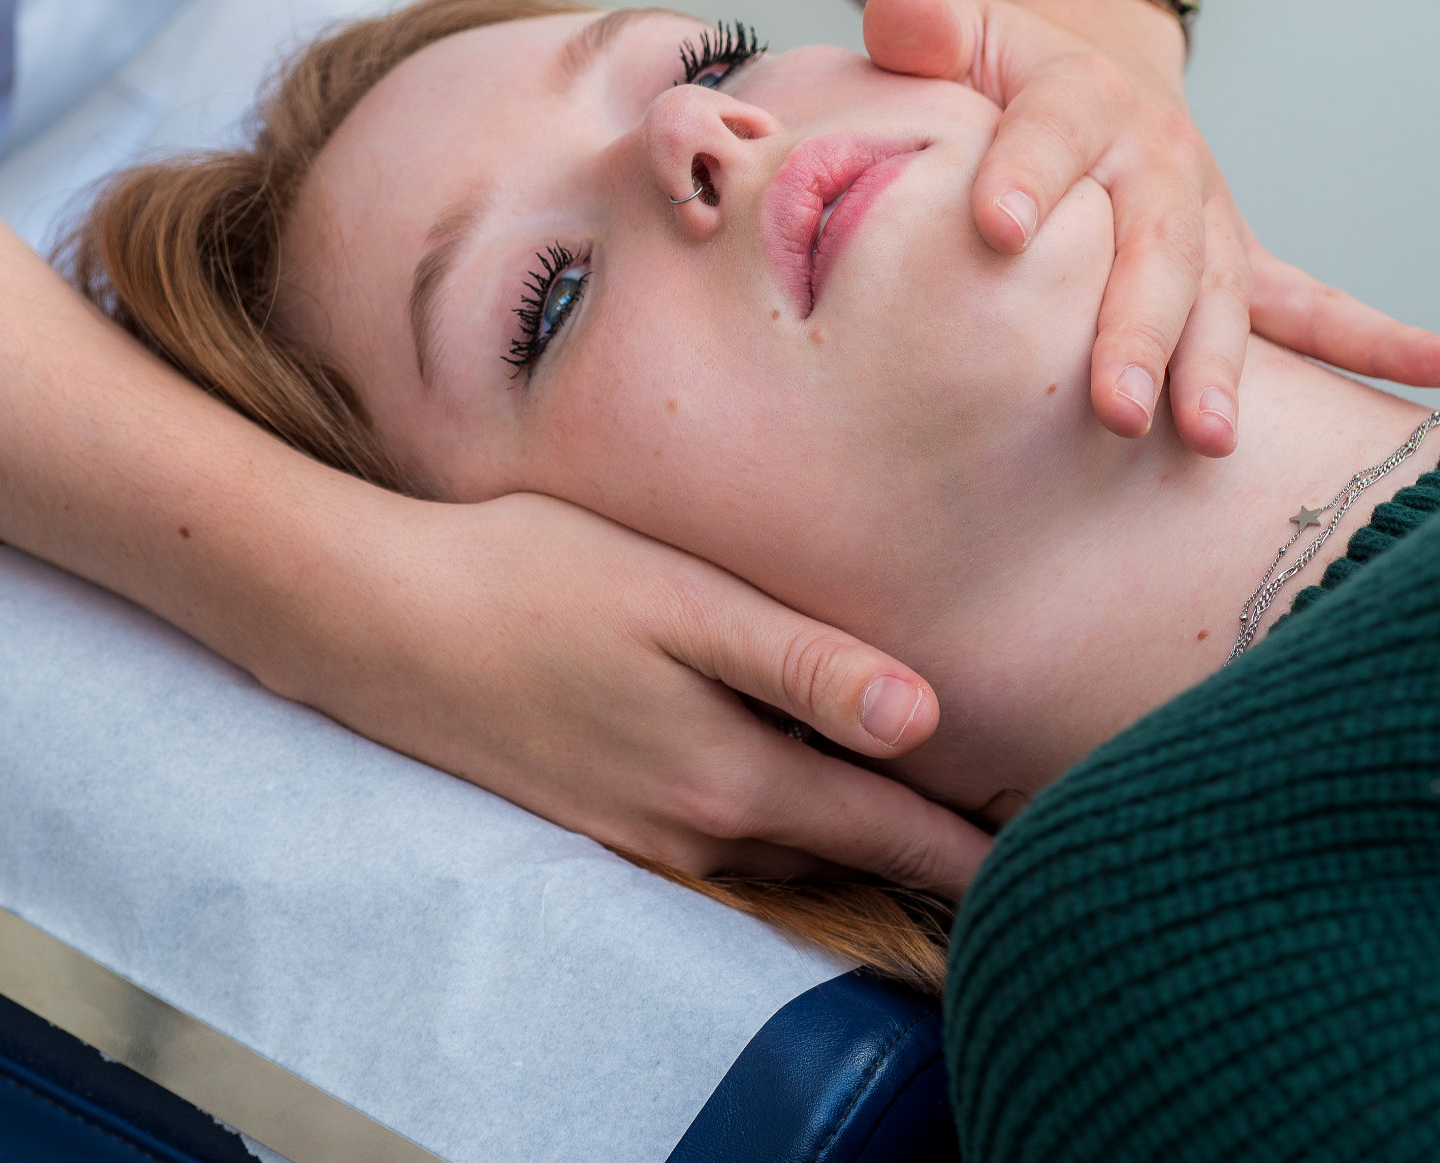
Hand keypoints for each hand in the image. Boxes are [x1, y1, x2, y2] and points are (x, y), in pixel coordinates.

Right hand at [286, 488, 995, 898]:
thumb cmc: (529, 576)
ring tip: (939, 835)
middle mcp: (697, 829)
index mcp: (732, 774)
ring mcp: (641, 835)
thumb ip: (799, 661)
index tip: (1065, 862)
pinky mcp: (597, 820)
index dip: (982, 851)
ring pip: (783, 855)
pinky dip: (778, 832)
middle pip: (847, 859)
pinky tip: (794, 796)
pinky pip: (719, 843)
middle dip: (934, 860)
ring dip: (856, 848)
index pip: (894, 834)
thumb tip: (924, 718)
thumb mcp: (674, 599)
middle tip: (1028, 854)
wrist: (374, 622)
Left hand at [861, 0, 1439, 453]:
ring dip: (1217, 367)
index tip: (994, 227)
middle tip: (1113, 404)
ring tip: (1207, 436)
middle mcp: (1156, 159)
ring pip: (1217, 298)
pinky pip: (1316, 308)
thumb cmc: (992, 75)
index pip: (1050, 131)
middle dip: (1133, 326)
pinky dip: (1386, 342)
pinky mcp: (1236, 261)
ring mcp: (1205, 216)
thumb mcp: (956, 37)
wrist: (1075, 74)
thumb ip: (920, 28)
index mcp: (1078, 95)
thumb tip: (892, 5)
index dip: (1025, 171)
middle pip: (1148, 244)